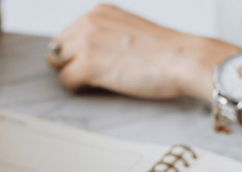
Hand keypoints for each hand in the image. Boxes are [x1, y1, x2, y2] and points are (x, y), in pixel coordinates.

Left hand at [46, 4, 236, 99]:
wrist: (183, 59)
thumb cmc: (165, 51)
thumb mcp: (129, 29)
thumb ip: (106, 35)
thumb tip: (90, 52)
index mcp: (98, 12)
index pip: (67, 34)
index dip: (76, 53)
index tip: (90, 63)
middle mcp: (88, 23)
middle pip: (58, 49)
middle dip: (70, 63)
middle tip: (93, 76)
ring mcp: (86, 44)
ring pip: (58, 65)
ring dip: (74, 75)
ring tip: (99, 82)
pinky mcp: (88, 66)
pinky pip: (65, 81)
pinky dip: (78, 89)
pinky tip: (100, 88)